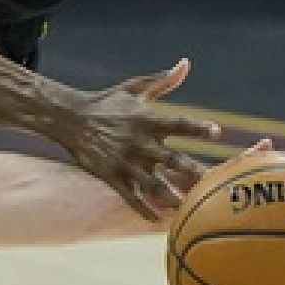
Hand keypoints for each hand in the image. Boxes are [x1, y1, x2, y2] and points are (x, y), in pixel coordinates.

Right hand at [57, 58, 219, 220]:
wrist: (68, 118)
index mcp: (147, 119)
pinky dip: (143, 209)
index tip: (216, 132)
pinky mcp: (111, 176)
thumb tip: (185, 64)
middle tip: (214, 182)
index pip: (178, 123)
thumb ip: (162, 81)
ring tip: (190, 210)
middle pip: (172, 159)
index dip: (197, 127)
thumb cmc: (106, 102)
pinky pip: (130, 197)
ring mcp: (125, 162)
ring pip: (153, 184)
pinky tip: (157, 221)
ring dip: (172, 198)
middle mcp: (139, 142)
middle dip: (193, 171)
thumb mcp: (133, 88)